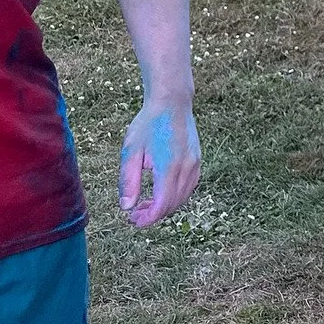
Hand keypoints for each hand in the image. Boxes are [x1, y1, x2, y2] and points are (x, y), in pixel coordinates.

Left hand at [119, 95, 200, 226]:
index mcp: (169, 167)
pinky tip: (161, 192)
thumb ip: (128, 181)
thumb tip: (127, 207)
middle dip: (154, 214)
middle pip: (173, 204)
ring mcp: (195, 163)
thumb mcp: (131, 152)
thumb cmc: (148, 124)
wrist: (172, 102)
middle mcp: (187, 167)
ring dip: (166, 206)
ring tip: (145, 204)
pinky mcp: (197, 159)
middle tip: (134, 214)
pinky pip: (189, 186)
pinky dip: (176, 196)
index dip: (148, 218)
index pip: (162, 204)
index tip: (133, 221)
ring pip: (183, 196)